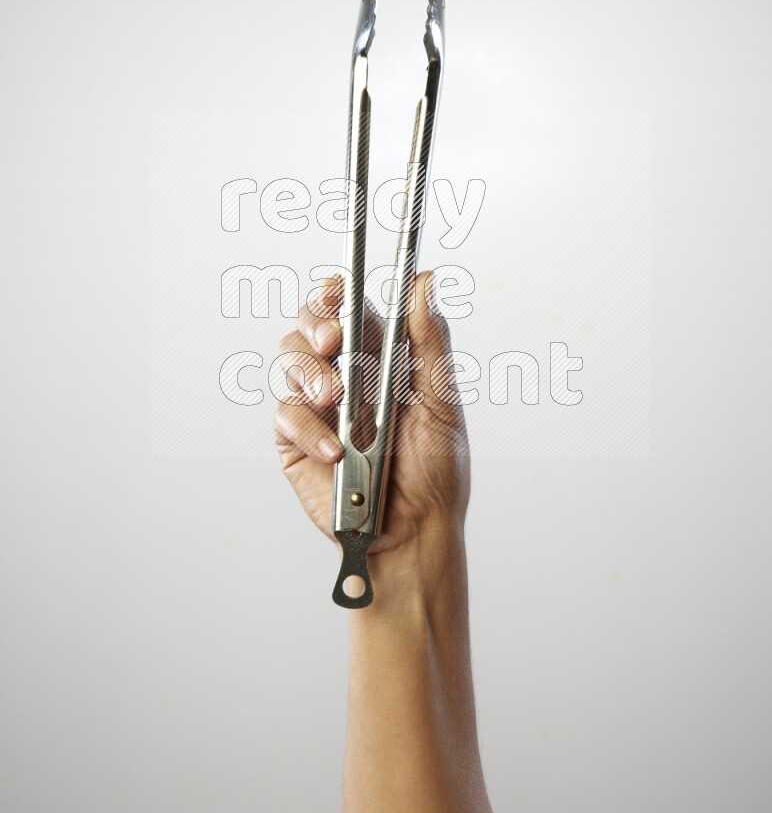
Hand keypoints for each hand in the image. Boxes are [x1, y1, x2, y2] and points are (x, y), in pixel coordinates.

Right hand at [274, 271, 469, 560]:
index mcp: (383, 356)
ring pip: (292, 360)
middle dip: (316, 324)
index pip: (350, 307)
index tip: (338, 293)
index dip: (337, 293)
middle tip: (334, 342)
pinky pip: (287, 415)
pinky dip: (310, 429)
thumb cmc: (435, 471)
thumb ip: (430, 341)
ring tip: (335, 399)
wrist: (414, 532)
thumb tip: (425, 280)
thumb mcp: (442, 402)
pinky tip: (336, 451)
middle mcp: (347, 374)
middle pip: (312, 324)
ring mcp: (318, 406)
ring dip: (312, 372)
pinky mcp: (296, 439)